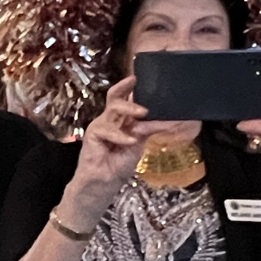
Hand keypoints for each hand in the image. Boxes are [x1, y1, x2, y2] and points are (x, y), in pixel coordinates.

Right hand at [61, 76, 165, 221]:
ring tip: (143, 113)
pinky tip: (129, 141)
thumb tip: (167, 119)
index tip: (138, 76)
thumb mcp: (138, 145)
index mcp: (120, 121)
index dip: (129, 87)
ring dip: (129, 109)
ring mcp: (100, 126)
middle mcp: (110, 120)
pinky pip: (106, 128)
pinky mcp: (92, 134)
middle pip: (115, 97)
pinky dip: (120, 135)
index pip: (124, 99)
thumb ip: (148, 130)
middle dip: (125, 89)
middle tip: (138, 85)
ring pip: (112, 108)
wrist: (103, 184)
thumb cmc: (118, 166)